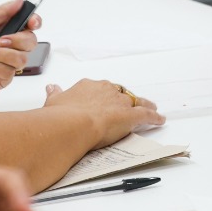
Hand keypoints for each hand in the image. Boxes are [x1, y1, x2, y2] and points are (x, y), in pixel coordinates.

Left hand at [0, 0, 41, 97]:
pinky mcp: (2, 79)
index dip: (35, 23)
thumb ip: (5, 10)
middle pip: (32, 42)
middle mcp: (9, 46)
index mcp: (6, 29)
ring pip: (23, 59)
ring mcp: (7, 63)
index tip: (32, 23)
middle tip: (0, 41)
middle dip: (16, 41)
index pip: (30, 25)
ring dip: (2, 55)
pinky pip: (11, 73)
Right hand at [43, 79, 163, 145]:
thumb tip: (52, 87)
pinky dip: (154, 117)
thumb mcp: (54, 102)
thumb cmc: (61, 116)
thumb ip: (56, 94)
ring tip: (150, 106)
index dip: (103, 95)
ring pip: (135, 101)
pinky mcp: (130, 115)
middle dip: (124, 98)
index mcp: (88, 86)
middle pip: (120, 92)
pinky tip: (159, 119)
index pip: (100, 88)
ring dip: (143, 104)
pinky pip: (146, 115)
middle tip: (127, 104)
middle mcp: (106, 90)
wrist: (73, 124)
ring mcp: (120, 102)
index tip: (103, 99)